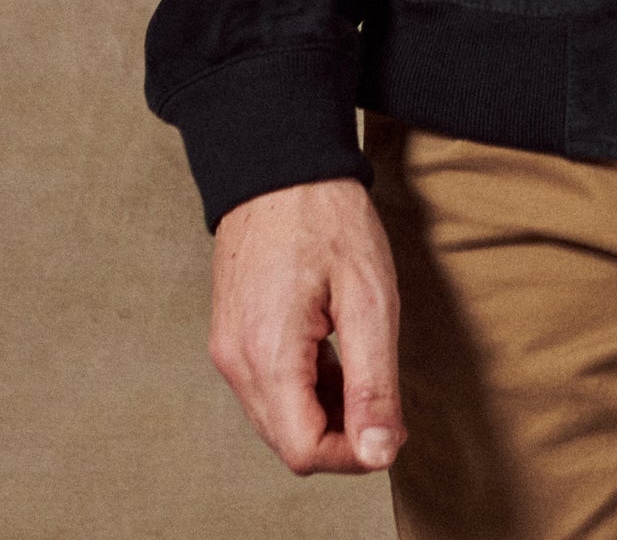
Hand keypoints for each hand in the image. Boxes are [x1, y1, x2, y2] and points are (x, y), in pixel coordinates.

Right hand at [208, 176, 405, 475]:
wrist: (280, 163)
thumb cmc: (327, 218)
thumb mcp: (370, 297)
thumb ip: (373, 383)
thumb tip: (380, 453)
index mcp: (267, 353)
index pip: (303, 450)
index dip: (353, 453)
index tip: (390, 426)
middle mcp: (235, 360)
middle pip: (288, 440)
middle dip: (341, 434)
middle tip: (384, 399)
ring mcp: (227, 348)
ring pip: (276, 418)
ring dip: (323, 411)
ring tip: (359, 365)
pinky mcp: (229, 335)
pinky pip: (266, 387)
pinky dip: (302, 388)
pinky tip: (332, 354)